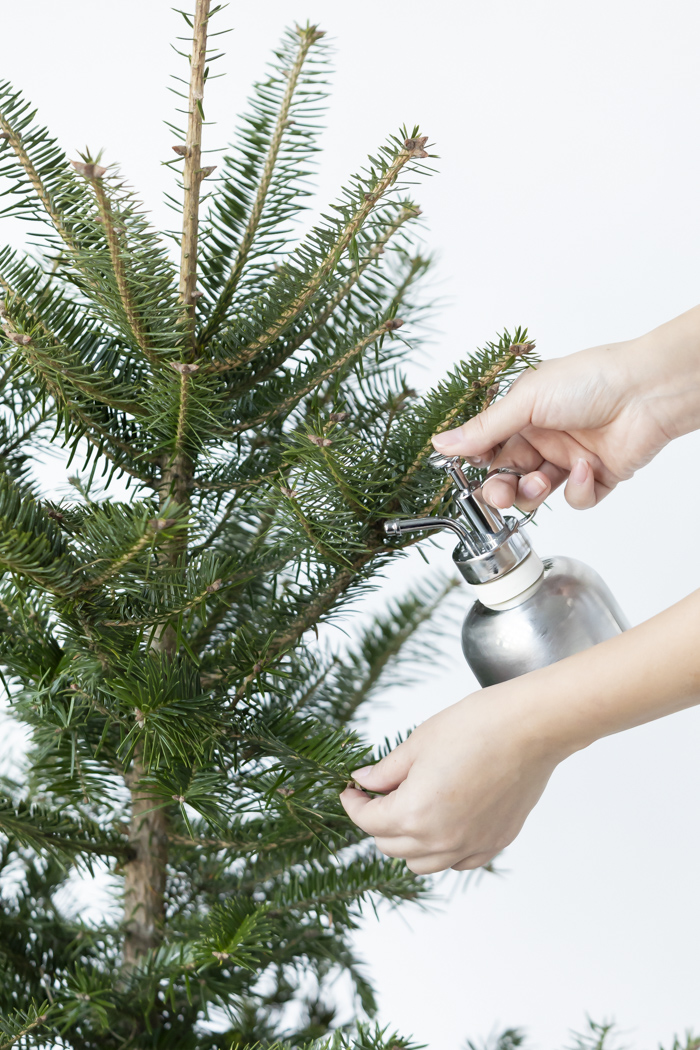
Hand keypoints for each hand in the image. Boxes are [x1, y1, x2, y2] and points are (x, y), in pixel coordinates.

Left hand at [340, 681, 566, 874]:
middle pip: (391, 847)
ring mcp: (471, 845)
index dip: (353, 804)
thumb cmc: (477, 727)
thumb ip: (386, 771)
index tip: (351, 790)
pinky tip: (443, 822)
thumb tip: (364, 782)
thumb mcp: (418, 743)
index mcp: (415, 813)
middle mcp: (441, 840)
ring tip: (410, 810)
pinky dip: (443, 849)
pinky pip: (458, 862)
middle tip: (379, 794)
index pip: (369, 822)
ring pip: (422, 864)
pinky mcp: (496, 842)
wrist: (530, 727)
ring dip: (407, 842)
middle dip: (377, 822)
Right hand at [431, 306, 699, 511]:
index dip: (477, 464)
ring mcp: (569, 459)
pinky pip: (576, 500)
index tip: (466, 472)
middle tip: (499, 493)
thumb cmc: (589, 380)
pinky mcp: (597, 478)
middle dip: (499, 490)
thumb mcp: (525, 401)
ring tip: (543, 479)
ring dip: (534, 492)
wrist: (646, 392)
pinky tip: (585, 468)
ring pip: (536, 494)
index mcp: (522, 415)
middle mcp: (544, 437)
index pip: (488, 448)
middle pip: (507, 476)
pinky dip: (578, 490)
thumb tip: (442, 443)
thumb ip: (484, 429)